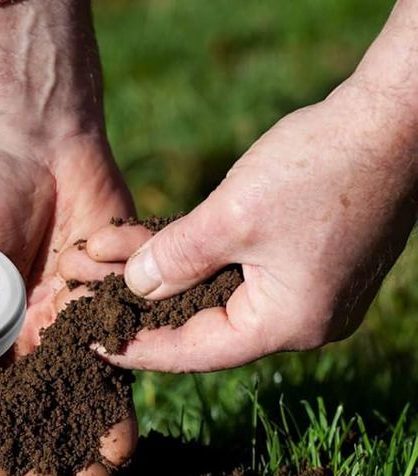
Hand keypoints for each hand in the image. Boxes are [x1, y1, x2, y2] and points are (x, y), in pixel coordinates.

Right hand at [0, 130, 137, 475]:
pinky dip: (114, 412)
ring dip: (78, 453)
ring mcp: (51, 338)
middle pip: (18, 428)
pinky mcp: (96, 318)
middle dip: (32, 467)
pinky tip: (122, 443)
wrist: (28, 140)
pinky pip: (108, 374)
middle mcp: (4, 352)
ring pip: (66, 412)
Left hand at [59, 79, 417, 371]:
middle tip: (95, 304)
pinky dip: (202, 260)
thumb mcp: (232, 217)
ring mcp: (311, 293)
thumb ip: (175, 259)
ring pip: (220, 295)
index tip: (94, 343)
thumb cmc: (322, 165)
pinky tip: (160, 247)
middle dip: (147, 307)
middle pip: (205, 324)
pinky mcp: (311, 264)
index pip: (196, 351)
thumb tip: (134, 287)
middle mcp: (303, 321)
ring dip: (169, 276)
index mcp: (287, 324)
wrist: (397, 117)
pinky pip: (242, 274)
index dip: (139, 348)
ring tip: (115, 265)